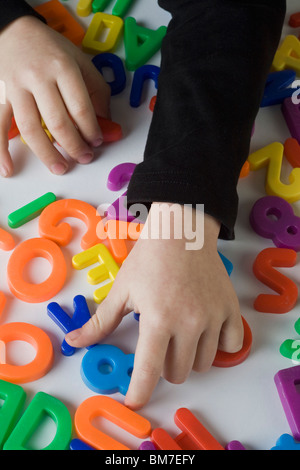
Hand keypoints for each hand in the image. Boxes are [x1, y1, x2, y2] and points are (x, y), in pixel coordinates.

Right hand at [0, 16, 110, 175]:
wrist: (13, 31)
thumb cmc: (50, 49)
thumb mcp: (80, 61)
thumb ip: (96, 91)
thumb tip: (105, 123)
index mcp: (63, 68)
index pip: (80, 109)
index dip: (91, 131)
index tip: (96, 142)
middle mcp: (38, 78)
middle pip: (57, 122)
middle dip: (74, 146)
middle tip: (83, 158)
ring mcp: (16, 88)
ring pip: (31, 129)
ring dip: (47, 154)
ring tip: (60, 168)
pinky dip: (1, 151)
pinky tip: (8, 168)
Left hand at [66, 205, 243, 408]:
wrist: (181, 231)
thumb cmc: (149, 258)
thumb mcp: (121, 289)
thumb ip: (101, 322)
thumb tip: (75, 341)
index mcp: (158, 319)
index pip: (149, 372)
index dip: (140, 393)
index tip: (135, 401)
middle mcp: (189, 323)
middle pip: (177, 373)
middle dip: (164, 366)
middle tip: (159, 343)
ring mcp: (213, 316)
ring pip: (203, 363)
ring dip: (189, 357)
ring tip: (181, 333)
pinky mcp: (230, 308)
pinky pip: (231, 345)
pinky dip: (219, 344)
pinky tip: (206, 330)